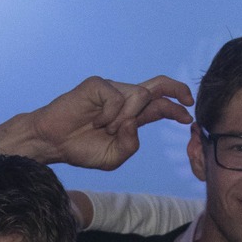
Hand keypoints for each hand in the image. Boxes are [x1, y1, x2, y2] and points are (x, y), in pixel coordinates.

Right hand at [0, 76, 193, 169]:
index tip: (187, 116)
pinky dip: (110, 114)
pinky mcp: (97, 84)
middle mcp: (124, 99)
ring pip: (138, 96)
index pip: (159, 105)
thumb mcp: (113, 157)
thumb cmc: (81, 149)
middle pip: (157, 85)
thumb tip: (135, 122)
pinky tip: (96, 122)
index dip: (176, 108)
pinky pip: (117, 97)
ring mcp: (111, 89)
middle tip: (187, 100)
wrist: (53, 143)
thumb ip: (130, 144)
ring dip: (126, 118)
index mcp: (131, 116)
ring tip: (106, 130)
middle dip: (176, 89)